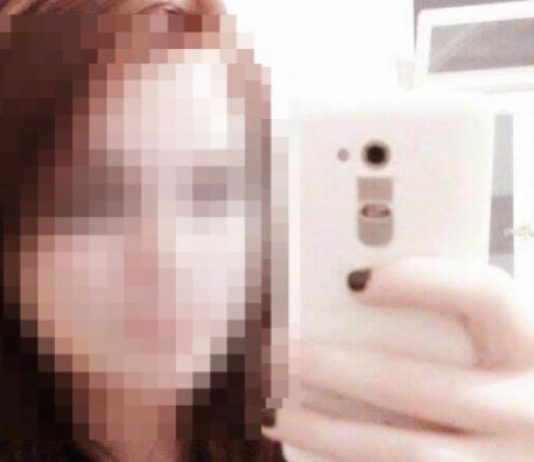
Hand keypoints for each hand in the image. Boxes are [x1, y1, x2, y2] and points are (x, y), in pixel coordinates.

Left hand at [262, 257, 533, 461]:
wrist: (530, 438)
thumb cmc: (508, 379)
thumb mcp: (497, 342)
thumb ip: (454, 319)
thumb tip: (357, 293)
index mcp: (533, 345)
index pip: (487, 296)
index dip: (422, 281)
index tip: (355, 280)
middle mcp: (528, 408)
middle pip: (425, 386)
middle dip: (342, 372)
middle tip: (283, 357)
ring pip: (407, 453)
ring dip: (329, 434)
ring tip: (276, 414)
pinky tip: (312, 451)